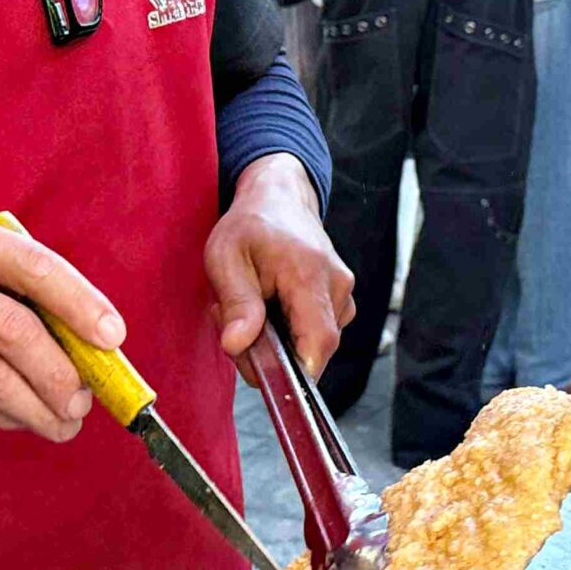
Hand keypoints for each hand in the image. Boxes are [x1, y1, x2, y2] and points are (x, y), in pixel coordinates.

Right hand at [0, 202, 120, 436]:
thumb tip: (84, 342)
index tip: (113, 337)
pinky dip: (2, 415)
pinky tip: (19, 417)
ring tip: (64, 421)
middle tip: (86, 399)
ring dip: (39, 408)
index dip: (80, 303)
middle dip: (63, 375)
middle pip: (15, 333)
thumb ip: (4, 282)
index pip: (30, 264)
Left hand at [206, 153, 353, 379]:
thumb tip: (238, 345)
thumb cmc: (250, 225)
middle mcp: (337, 285)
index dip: (294, 371)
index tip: (261, 370)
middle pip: (314, 350)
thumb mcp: (226, 258)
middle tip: (237, 326)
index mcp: (310, 274)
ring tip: (253, 308)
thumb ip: (236, 303)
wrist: (280, 198)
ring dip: (279, 341)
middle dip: (273, 354)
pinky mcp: (341, 300)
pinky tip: (271, 308)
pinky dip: (290, 331)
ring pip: (314, 344)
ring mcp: (344, 293)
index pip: (318, 342)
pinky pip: (317, 332)